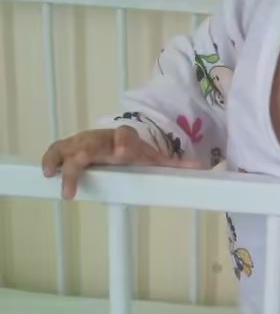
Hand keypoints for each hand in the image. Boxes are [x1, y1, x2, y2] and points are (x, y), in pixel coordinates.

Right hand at [42, 127, 198, 198]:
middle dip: (85, 153)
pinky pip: (57, 150)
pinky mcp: (71, 148)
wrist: (118, 139)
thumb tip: (200, 169)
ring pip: (70, 146)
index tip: (123, 148)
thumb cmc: (135, 152)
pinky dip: (51, 159)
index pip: (126, 138)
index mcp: (125, 141)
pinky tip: (47, 174)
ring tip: (53, 175)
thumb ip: (174, 166)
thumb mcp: (154, 159)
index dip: (124, 142)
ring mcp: (85, 142)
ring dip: (61, 158)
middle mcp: (103, 139)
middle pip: (93, 143)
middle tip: (80, 168)